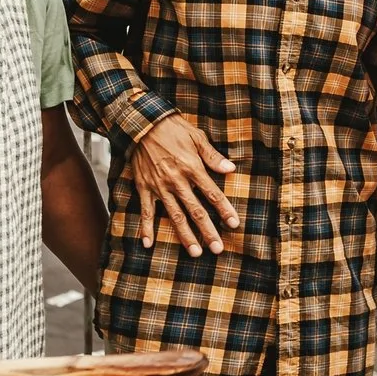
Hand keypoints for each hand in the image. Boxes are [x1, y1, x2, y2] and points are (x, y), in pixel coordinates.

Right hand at [130, 115, 235, 257]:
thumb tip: (231, 169)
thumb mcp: (197, 137)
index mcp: (192, 168)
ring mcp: (159, 187)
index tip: (234, 225)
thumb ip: (213, 156)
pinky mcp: (144, 187)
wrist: (142, 123)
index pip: (212, 194)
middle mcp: (177, 181)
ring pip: (175, 216)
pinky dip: (146, 228)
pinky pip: (145, 211)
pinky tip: (148, 244)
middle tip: (217, 249)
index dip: (224, 210)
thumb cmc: (173, 128)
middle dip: (208, 231)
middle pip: (196, 211)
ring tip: (194, 252)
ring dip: (185, 236)